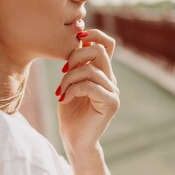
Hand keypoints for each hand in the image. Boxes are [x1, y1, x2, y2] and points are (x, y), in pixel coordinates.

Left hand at [56, 29, 119, 153]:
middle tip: (62, 71)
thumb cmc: (69, 112)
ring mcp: (113, 91)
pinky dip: (72, 90)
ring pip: (91, 69)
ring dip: (69, 78)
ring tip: (60, 91)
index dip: (93, 35)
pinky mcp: (111, 103)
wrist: (74, 140)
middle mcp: (111, 80)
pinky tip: (64, 99)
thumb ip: (76, 64)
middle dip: (75, 56)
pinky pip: (89, 86)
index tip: (76, 40)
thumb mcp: (70, 82)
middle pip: (99, 50)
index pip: (106, 44)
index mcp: (103, 72)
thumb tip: (79, 39)